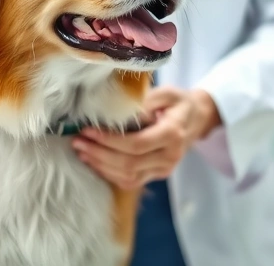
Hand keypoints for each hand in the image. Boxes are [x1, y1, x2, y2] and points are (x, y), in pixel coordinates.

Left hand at [72, 86, 220, 190]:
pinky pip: (130, 181)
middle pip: (129, 164)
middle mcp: (170, 157)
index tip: (88, 129)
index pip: (137, 144)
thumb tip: (120, 112)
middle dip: (99, 154)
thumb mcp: (166, 93)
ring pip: (128, 177)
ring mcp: (164, 170)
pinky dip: (109, 173)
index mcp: (173, 134)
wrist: (196, 118)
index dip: (109, 140)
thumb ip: (145, 101)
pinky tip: (94, 161)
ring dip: (101, 166)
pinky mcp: (157, 175)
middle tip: (78, 141)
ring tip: (81, 150)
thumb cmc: (178, 102)